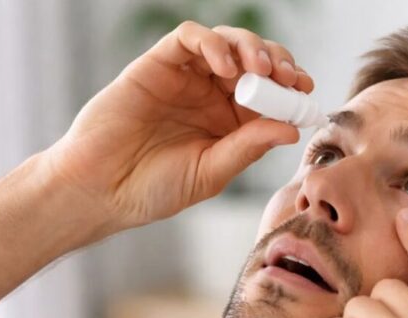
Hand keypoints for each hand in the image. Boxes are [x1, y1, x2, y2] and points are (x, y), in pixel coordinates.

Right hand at [44, 21, 312, 232]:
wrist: (101, 190)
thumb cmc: (154, 189)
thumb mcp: (211, 172)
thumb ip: (248, 147)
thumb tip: (293, 128)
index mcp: (231, 123)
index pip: (271, 93)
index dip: (291, 88)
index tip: (306, 91)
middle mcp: (212, 95)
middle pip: (255, 61)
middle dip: (278, 62)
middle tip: (287, 77)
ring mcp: (186, 77)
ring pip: (227, 42)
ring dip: (251, 48)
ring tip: (260, 69)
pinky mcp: (158, 64)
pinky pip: (189, 38)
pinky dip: (212, 43)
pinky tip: (225, 65)